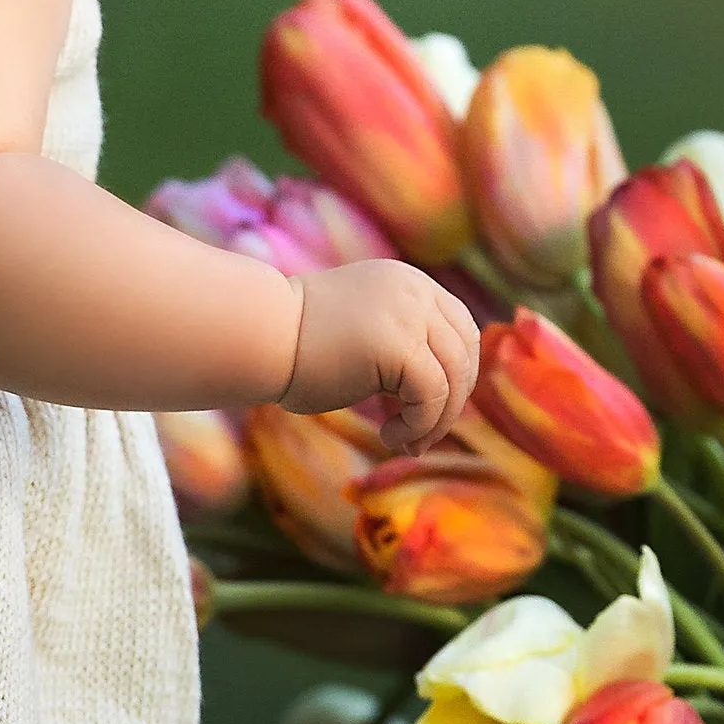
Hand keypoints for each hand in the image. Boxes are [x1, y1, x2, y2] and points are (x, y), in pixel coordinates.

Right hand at [280, 259, 479, 453]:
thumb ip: (402, 344)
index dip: (454, 375)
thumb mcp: (363, 332)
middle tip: (419, 435)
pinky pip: (433, 397)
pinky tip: (389, 437)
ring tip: (403, 441)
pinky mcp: (399, 344)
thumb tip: (446, 396)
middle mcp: (415, 290)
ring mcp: (410, 313)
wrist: (258, 336)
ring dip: (434, 422)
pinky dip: (419, 426)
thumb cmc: (296, 347)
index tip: (426, 410)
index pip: (461, 329)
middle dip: (451, 403)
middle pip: (465, 354)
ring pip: (453, 379)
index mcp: (408, 282)